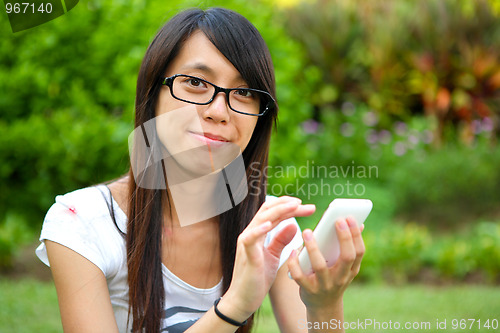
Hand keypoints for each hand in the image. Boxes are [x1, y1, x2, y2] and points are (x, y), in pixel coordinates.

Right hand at [219, 196, 314, 321]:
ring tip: (294, 206)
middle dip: (287, 204)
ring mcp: (247, 243)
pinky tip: (271, 224)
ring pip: (262, 219)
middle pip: (268, 210)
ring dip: (279, 211)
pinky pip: (251, 238)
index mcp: (257, 233)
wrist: (243, 299)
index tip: (304, 205)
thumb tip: (294, 225)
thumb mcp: (273, 256)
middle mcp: (250, 234)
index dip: (288, 206)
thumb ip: (281, 240)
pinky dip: (260, 229)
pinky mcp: (247, 255)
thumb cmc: (256, 278)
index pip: (272, 212)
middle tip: (304, 203)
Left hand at [287, 217, 364, 314]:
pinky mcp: (308, 290)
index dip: (355, 234)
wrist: (323, 306)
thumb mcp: (345, 266)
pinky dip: (295, 262)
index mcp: (352, 269)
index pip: (359, 251)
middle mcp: (341, 277)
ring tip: (307, 232)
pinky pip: (300, 276)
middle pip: (346, 257)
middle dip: (343, 237)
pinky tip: (293, 250)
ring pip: (320, 265)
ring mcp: (325, 285)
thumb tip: (359, 223)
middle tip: (336, 220)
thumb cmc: (334, 278)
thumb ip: (349, 247)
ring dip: (313, 247)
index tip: (349, 217)